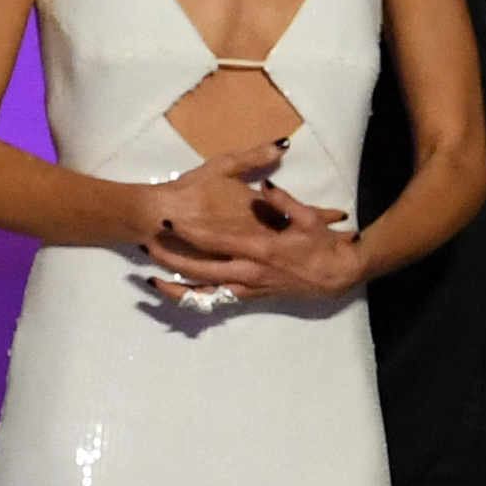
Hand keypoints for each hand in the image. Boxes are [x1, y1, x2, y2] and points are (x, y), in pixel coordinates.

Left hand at [146, 151, 364, 307]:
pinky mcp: (251, 297)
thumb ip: (284, 201)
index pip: (215, 241)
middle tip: (149, 246)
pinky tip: (181, 296)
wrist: (337, 277)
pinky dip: (196, 299)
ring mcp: (248, 287)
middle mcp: (249, 272)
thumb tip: (263, 185)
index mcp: (260, 250)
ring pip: (206, 292)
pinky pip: (217, 301)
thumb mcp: (308, 220)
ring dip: (178, 286)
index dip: (189, 232)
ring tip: (152, 280)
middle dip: (172, 259)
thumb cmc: (323, 247)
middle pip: (201, 270)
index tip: (167, 220)